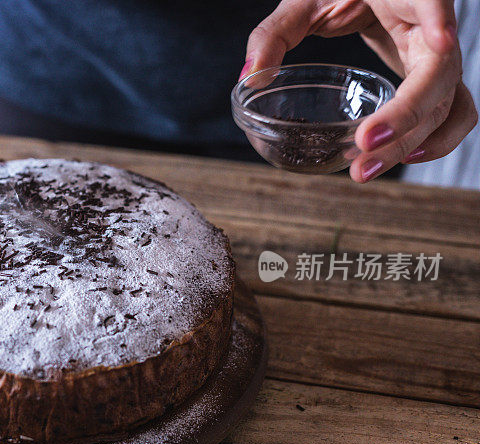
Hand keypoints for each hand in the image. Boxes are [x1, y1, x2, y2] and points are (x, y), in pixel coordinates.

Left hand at [242, 0, 477, 181]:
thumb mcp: (304, 3)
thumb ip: (274, 34)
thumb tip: (249, 77)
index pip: (432, 0)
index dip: (439, 21)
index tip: (439, 44)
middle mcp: (431, 27)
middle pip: (438, 75)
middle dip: (404, 117)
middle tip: (363, 146)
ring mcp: (438, 57)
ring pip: (447, 103)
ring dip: (415, 141)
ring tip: (367, 169)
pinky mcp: (433, 80)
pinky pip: (452, 112)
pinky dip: (435, 140)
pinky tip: (401, 158)